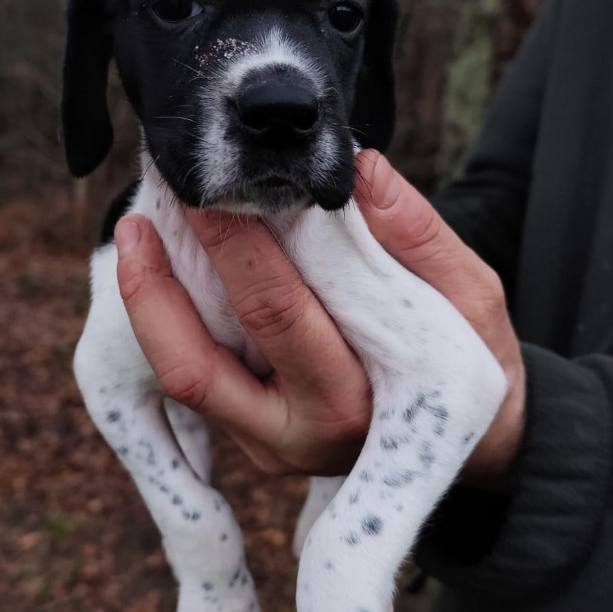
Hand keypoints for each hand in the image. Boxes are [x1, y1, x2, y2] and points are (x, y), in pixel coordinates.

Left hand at [113, 152, 525, 484]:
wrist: (477, 442)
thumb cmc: (473, 359)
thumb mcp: (472, 297)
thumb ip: (417, 235)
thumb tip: (359, 167)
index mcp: (357, 405)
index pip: (278, 315)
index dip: (235, 246)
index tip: (211, 184)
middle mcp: (299, 437)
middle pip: (197, 363)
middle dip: (161, 280)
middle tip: (149, 206)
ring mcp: (266, 444)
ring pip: (181, 374)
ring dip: (148, 302)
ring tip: (134, 232)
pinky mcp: (250, 434)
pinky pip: (195, 374)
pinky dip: (169, 318)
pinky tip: (160, 263)